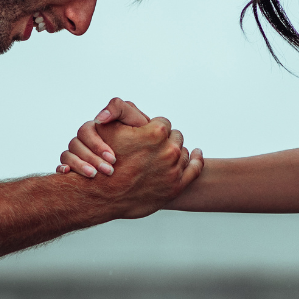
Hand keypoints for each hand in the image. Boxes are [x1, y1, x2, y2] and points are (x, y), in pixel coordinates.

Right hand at [56, 97, 155, 177]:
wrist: (148, 157)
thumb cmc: (143, 136)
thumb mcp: (134, 120)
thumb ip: (119, 109)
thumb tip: (99, 118)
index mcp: (97, 127)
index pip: (86, 132)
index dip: (96, 145)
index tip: (112, 157)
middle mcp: (85, 139)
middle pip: (75, 145)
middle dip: (90, 157)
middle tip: (108, 170)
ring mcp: (79, 153)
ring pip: (67, 155)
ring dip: (78, 165)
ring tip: (94, 176)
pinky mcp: (76, 167)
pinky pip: (63, 166)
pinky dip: (63, 169)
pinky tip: (68, 174)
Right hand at [67, 107, 201, 216]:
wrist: (101, 196)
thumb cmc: (102, 162)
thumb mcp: (106, 128)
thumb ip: (118, 108)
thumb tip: (129, 102)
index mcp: (155, 133)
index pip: (163, 122)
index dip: (153, 128)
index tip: (146, 134)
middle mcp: (168, 150)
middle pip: (175, 137)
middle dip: (165, 140)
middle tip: (153, 147)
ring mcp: (173, 169)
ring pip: (183, 152)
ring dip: (175, 151)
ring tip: (164, 155)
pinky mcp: (176, 186)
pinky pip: (195, 169)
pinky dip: (197, 159)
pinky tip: (196, 153)